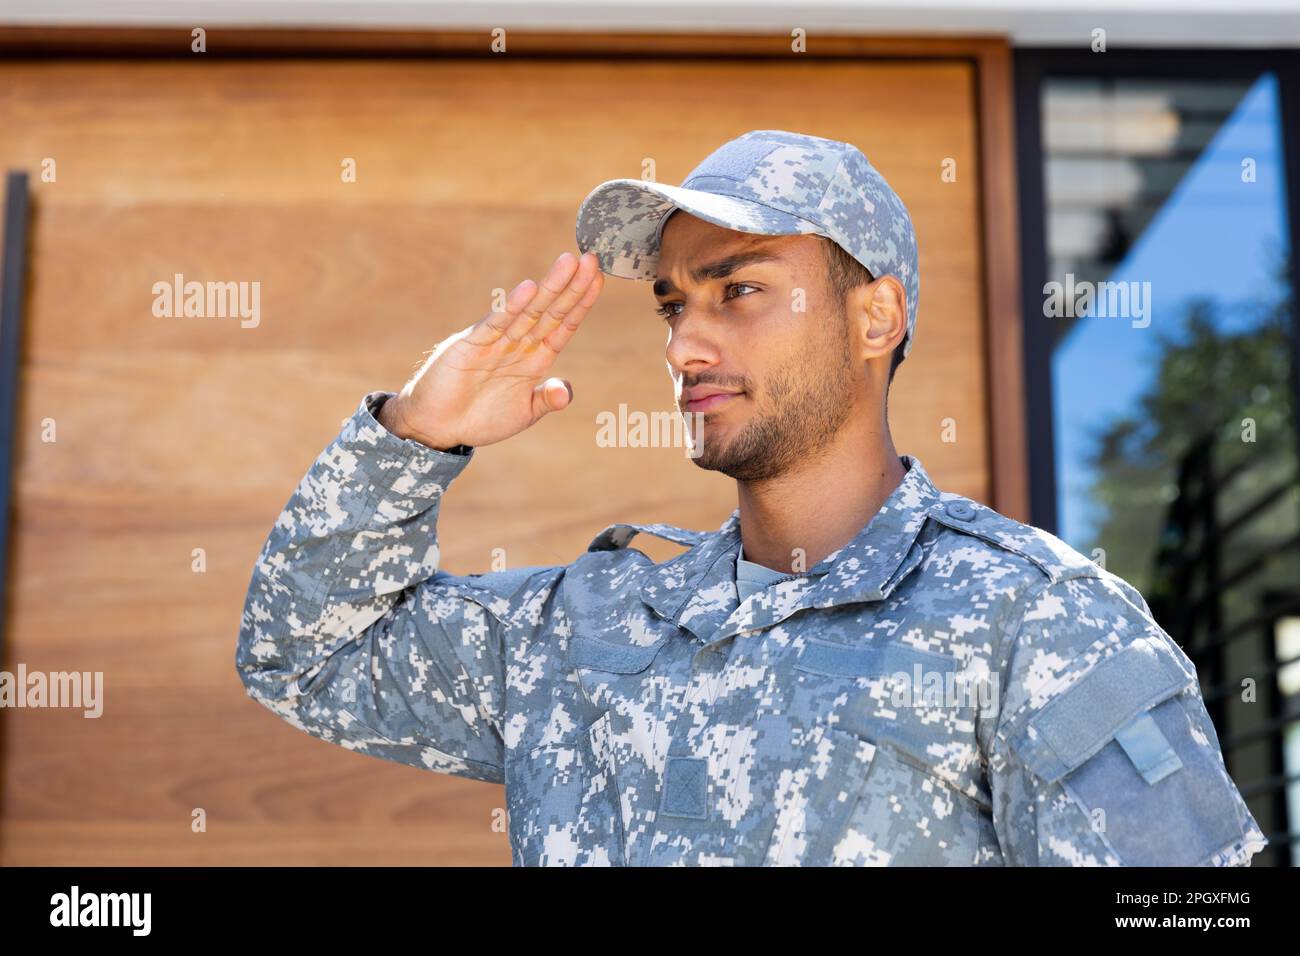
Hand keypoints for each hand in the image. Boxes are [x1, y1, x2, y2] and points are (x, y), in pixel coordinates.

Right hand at [379, 251, 604, 449]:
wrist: (437, 427)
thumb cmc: (480, 418)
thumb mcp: (523, 413)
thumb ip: (546, 401)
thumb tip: (565, 391)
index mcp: (533, 359)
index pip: (562, 325)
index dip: (580, 303)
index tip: (598, 278)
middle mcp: (516, 344)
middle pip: (549, 311)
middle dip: (571, 286)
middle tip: (591, 259)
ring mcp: (494, 342)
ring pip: (527, 311)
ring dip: (549, 287)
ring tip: (569, 262)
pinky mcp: (470, 345)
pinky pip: (495, 324)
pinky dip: (511, 308)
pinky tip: (528, 289)